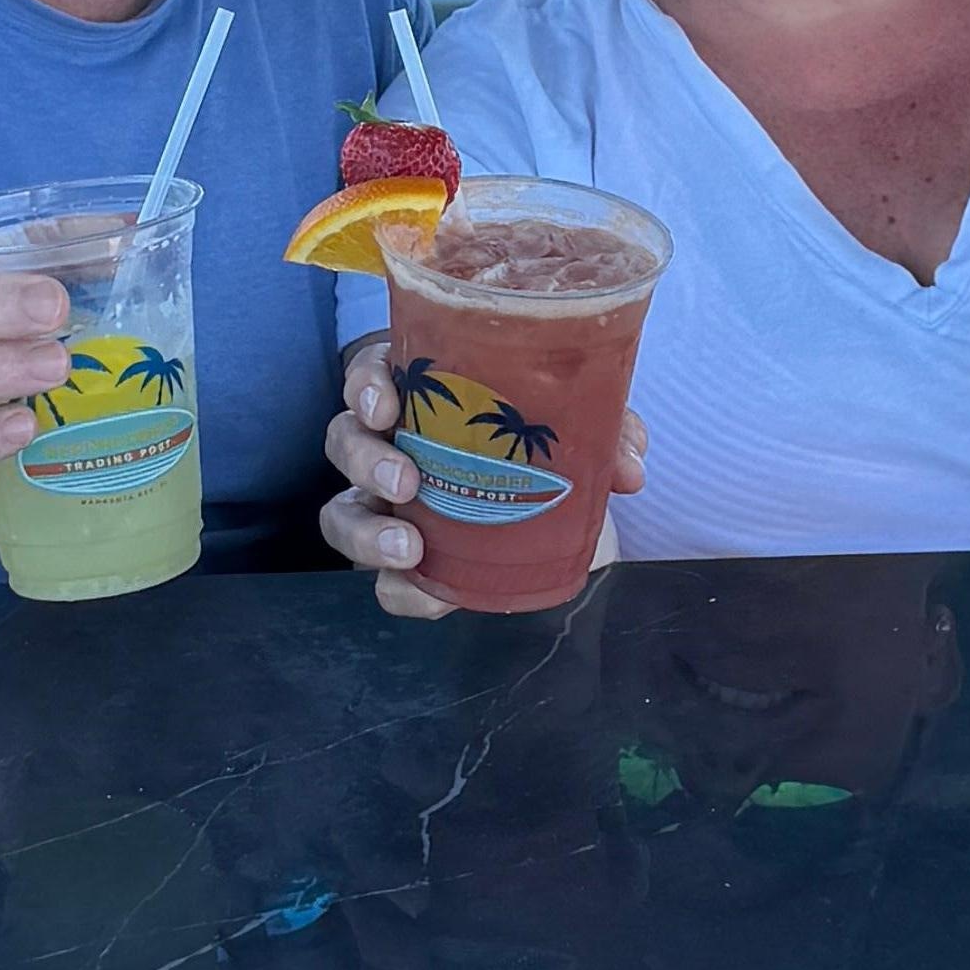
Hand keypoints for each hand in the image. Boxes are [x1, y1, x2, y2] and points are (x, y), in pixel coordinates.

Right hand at [321, 339, 645, 618]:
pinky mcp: (403, 569)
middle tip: (405, 480)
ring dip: (366, 531)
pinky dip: (405, 591)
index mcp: (426, 400)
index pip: (371, 375)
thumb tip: (628, 467)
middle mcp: (393, 448)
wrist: (567, 530)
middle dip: (365, 459)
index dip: (365, 385)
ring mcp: (388, 510)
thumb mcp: (582, 434)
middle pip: (344, 440)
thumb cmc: (551, 457)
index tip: (385, 403)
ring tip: (409, 549)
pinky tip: (433, 594)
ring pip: (341, 514)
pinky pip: (384, 585)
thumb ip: (607, 434)